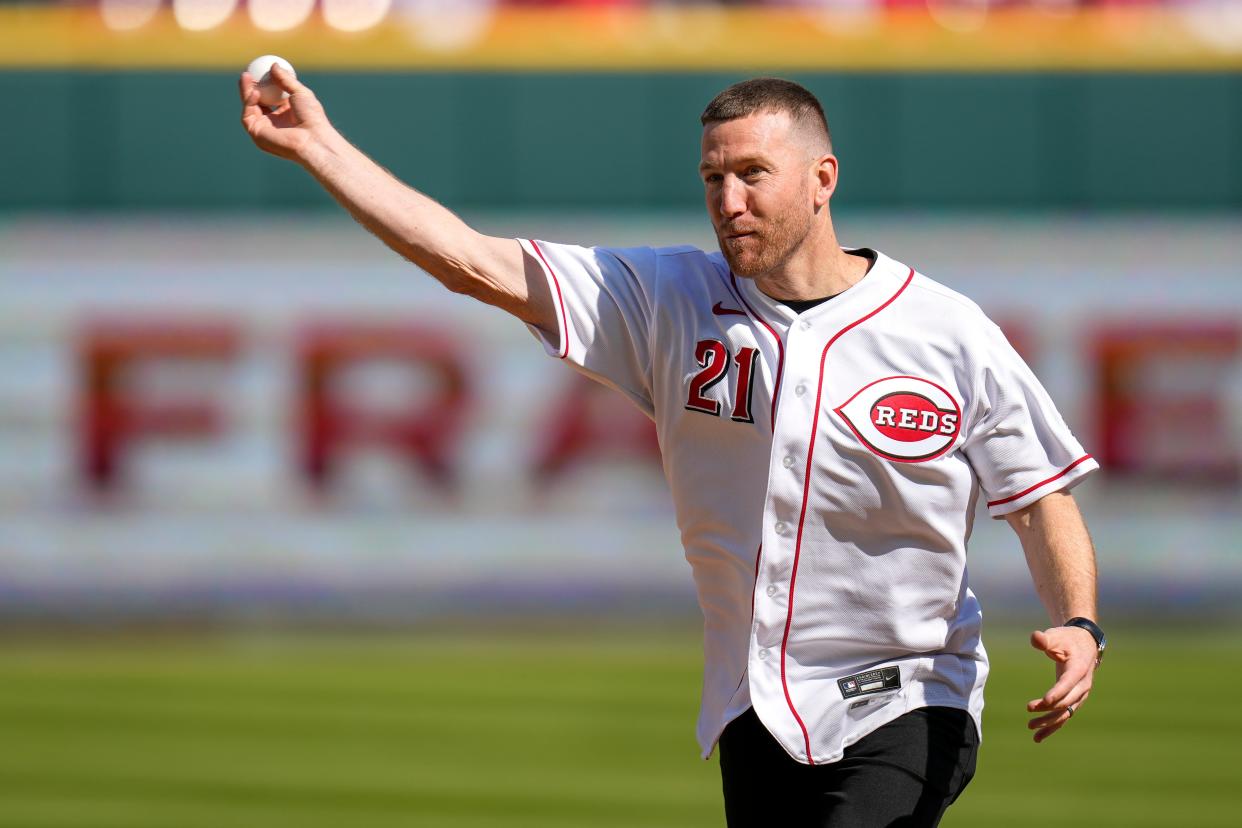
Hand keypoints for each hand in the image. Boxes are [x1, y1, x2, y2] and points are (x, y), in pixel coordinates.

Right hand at [239, 64, 333, 162]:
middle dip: (249, 87)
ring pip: (250, 108)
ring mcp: (265, 129)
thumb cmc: (312, 117)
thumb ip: (286, 79)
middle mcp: (274, 122)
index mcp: (285, 113)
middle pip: (257, 102)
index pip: (269, 96)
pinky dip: (249, 103)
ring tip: (247, 76)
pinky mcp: (257, 134)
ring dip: (246, 92)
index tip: (258, 69)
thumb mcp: (300, 92)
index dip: (262, 83)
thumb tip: (273, 64)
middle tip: (247, 72)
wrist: (313, 138)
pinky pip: (248, 116)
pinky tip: (255, 92)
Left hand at [1025, 625, 1097, 742]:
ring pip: (1066, 713)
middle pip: (1066, 701)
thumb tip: (1035, 638)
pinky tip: (1038, 737)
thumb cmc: (1067, 639)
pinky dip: (1052, 726)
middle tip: (1029, 709)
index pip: (1068, 683)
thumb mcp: (1056, 636)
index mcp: (1079, 669)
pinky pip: (1064, 716)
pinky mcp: (1074, 700)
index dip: (1057, 693)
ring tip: (1030, 727)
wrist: (1084, 644)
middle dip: (1048, 708)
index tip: (1044, 701)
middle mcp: (1082, 685)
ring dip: (1049, 722)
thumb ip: (1045, 640)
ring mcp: (1080, 695)